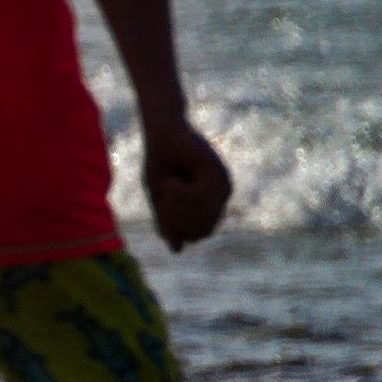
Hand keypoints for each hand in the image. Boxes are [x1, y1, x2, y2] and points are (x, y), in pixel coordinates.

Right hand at [142, 115, 232, 252]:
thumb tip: (177, 250)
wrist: (162, 131)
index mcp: (210, 203)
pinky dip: (180, 195)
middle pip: (202, 229)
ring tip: (165, 187)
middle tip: (162, 201)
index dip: (177, 229)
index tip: (160, 212)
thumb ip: (168, 222)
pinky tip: (171, 181)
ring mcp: (222, 185)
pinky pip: (200, 198)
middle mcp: (221, 196)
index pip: (199, 233)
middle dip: (177, 220)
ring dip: (177, 207)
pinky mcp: (218, 173)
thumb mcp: (160, 198)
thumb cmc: (161, 162)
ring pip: (201, 216)